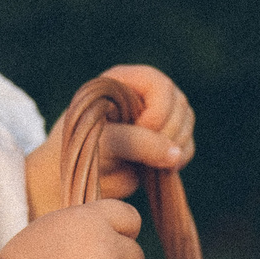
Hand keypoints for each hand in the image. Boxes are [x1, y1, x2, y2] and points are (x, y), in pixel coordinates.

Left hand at [90, 64, 193, 197]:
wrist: (73, 177)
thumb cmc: (80, 150)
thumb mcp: (102, 141)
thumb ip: (136, 142)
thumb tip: (175, 155)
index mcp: (124, 81)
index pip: (159, 85)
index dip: (158, 110)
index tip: (142, 130)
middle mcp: (144, 95)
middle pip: (178, 104)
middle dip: (168, 132)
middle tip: (145, 153)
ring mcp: (157, 118)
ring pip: (186, 124)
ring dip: (175, 146)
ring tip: (148, 162)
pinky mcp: (164, 143)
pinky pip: (186, 147)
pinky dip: (178, 160)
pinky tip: (159, 169)